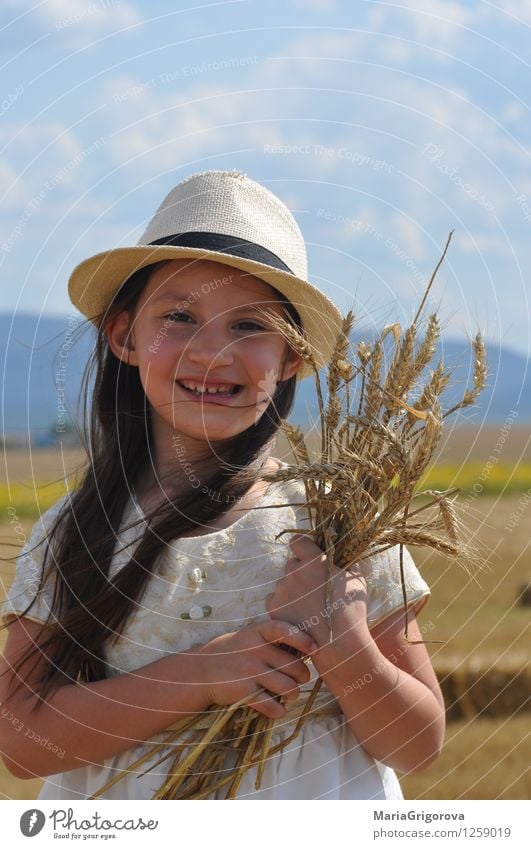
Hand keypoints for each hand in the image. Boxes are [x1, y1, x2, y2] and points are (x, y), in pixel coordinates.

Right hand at [194, 620, 317, 718]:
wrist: (201, 670)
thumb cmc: (234, 651)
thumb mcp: (251, 635)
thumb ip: (274, 638)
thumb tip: (308, 646)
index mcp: (259, 632)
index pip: (285, 630)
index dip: (302, 640)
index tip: (314, 649)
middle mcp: (255, 649)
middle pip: (294, 666)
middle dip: (302, 676)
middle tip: (299, 679)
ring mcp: (249, 670)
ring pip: (288, 688)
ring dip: (293, 694)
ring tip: (290, 694)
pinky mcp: (244, 691)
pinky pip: (272, 706)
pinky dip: (279, 711)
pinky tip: (278, 709)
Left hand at [265, 534, 368, 648]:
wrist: (337, 642)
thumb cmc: (351, 609)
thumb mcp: (357, 580)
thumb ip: (346, 564)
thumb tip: (343, 557)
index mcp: (314, 561)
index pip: (298, 541)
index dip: (303, 547)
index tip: (308, 554)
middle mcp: (294, 571)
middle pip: (291, 564)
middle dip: (300, 571)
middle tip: (313, 587)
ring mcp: (282, 589)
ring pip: (284, 583)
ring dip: (292, 589)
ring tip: (308, 606)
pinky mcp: (274, 607)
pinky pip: (275, 599)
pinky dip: (283, 604)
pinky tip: (297, 614)